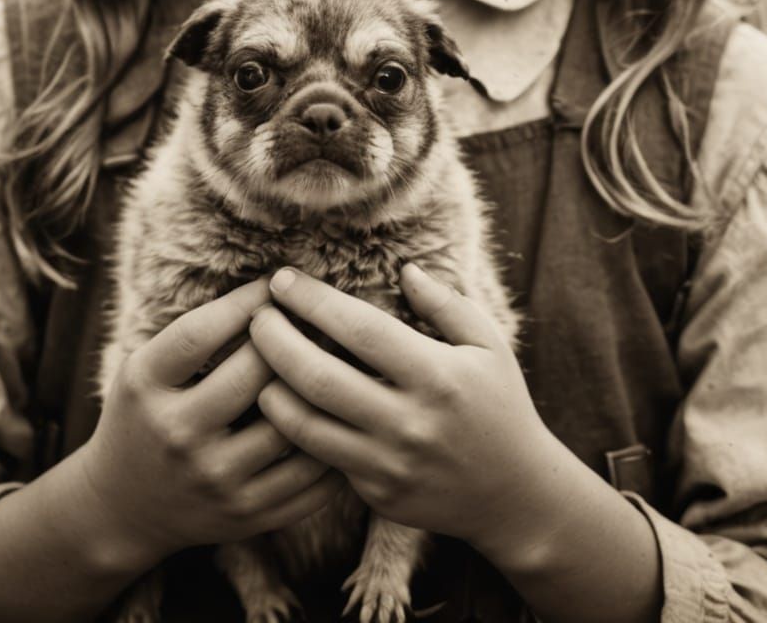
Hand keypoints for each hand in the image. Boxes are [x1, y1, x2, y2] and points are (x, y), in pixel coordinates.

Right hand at [78, 275, 346, 567]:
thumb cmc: (144, 417)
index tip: (274, 284)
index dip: (246, 302)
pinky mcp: (246, 515)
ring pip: (290, 424)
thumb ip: (194, 335)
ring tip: (334, 363)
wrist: (123, 508)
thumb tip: (270, 289)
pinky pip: (310, 478)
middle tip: (314, 321)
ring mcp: (215, 480)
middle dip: (290, 340)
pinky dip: (331, 443)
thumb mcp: (145, 369)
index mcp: (148, 388)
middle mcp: (180, 435)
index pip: (201, 333)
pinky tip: (337, 417)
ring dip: (318, 388)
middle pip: (254, 373)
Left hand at [249, 263, 576, 554]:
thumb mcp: (489, 345)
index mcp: (436, 376)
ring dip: (271, 389)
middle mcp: (408, 422)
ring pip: (308, 427)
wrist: (514, 495)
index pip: (361, 330)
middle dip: (276, 342)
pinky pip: (321, 459)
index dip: (315, 302)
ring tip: (251, 360)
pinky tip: (276, 402)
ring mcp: (389, 464)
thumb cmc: (500, 406)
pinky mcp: (377, 494)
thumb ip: (446, 305)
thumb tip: (404, 270)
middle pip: (320, 379)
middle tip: (255, 316)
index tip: (282, 280)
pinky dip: (293, 430)